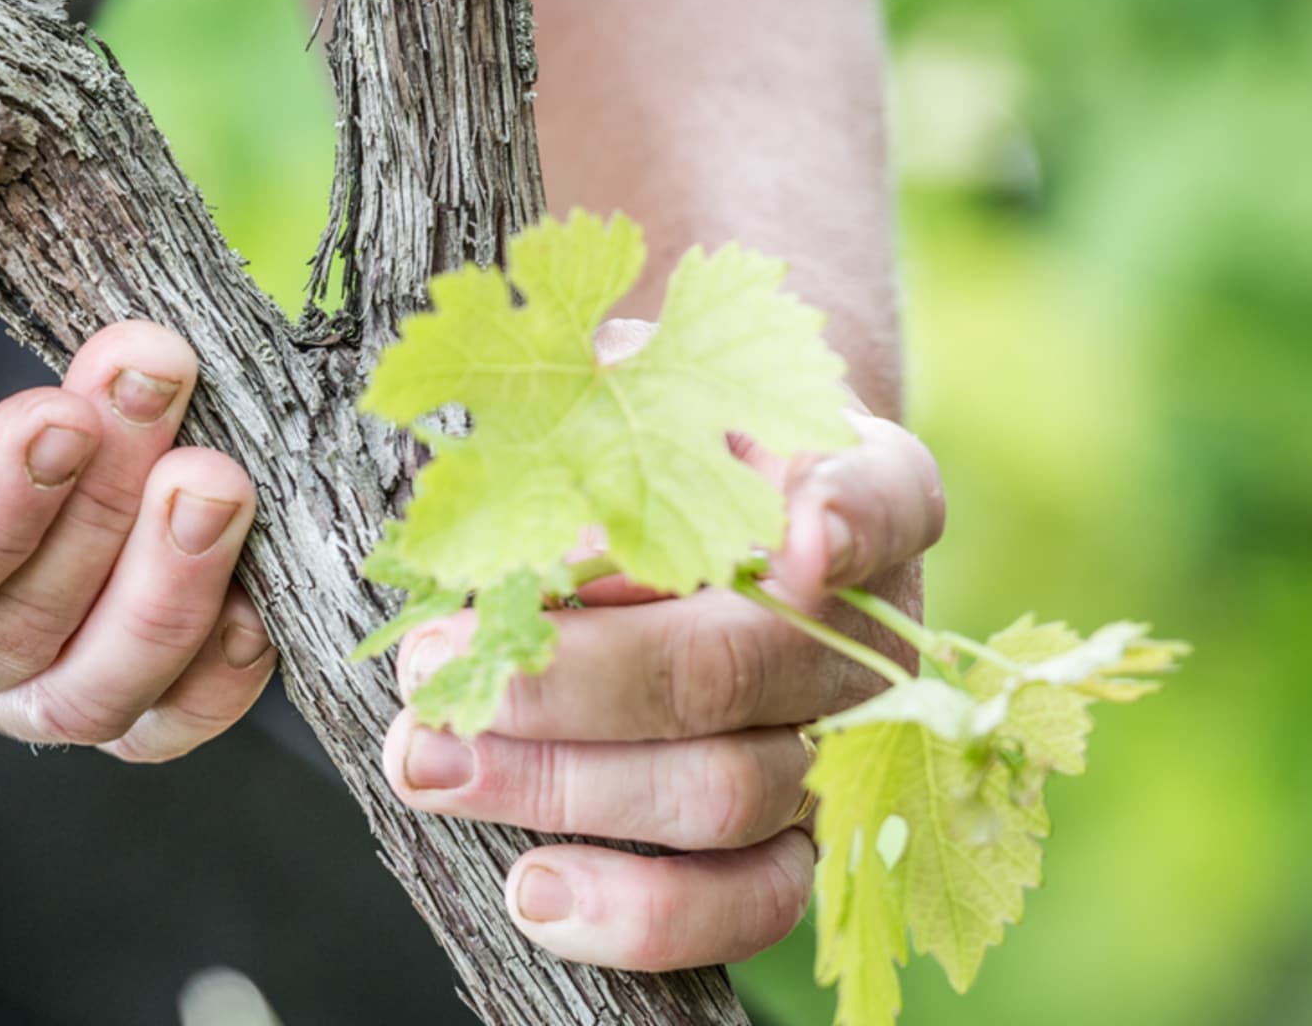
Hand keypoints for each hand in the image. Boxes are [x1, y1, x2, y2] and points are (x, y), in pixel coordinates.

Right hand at [0, 254, 275, 760]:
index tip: (59, 416)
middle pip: (13, 636)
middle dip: (103, 506)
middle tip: (157, 372)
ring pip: (89, 694)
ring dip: (170, 584)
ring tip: (216, 467)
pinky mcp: (62, 673)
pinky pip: (150, 717)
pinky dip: (213, 669)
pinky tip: (254, 583)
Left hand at [380, 405, 944, 969]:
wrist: (692, 518)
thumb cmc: (644, 446)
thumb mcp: (621, 399)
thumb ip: (599, 428)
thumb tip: (526, 516)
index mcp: (859, 490)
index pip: (883, 495)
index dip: (845, 518)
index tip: (799, 536)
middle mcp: (869, 628)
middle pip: (736, 667)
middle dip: (570, 680)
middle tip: (431, 670)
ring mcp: (840, 745)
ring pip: (726, 793)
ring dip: (559, 788)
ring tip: (427, 764)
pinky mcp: (798, 842)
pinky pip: (746, 901)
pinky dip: (636, 912)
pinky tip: (529, 889)